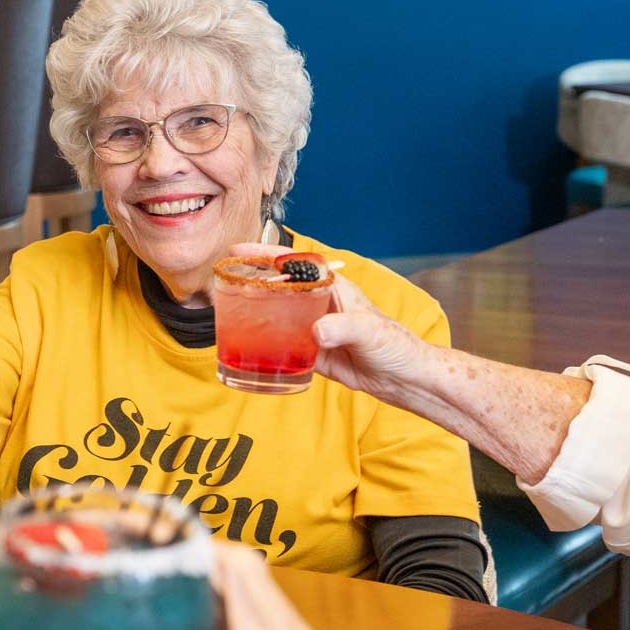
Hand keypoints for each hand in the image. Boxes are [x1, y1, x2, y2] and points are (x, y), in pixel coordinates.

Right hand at [225, 246, 432, 405]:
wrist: (406, 380)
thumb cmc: (396, 346)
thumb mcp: (370, 331)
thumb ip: (343, 328)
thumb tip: (315, 331)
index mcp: (333, 289)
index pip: (295, 264)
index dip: (265, 254)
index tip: (239, 250)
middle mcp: (320, 305)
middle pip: (280, 288)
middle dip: (252, 282)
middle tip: (222, 282)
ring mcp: (315, 329)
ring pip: (278, 316)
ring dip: (256, 314)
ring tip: (227, 315)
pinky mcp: (314, 354)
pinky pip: (284, 346)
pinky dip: (267, 346)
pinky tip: (251, 350)